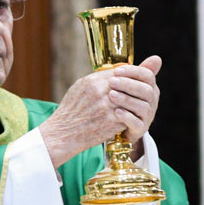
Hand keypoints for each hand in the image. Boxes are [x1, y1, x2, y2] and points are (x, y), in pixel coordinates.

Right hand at [38, 55, 161, 167]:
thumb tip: (116, 72)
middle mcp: (100, 92)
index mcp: (93, 81)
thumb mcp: (80, 88)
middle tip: (140, 93)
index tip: (132, 81)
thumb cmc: (71, 110)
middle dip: (134, 89)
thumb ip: (98, 79)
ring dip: (134, 103)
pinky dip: (129, 116)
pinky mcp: (111, 122)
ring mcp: (106, 107)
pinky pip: (128, 115)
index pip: (119, 73)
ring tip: (135, 106)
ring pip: (130, 100)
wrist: (63, 132)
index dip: (128, 77)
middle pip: (127, 85)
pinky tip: (128, 118)